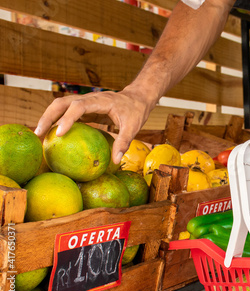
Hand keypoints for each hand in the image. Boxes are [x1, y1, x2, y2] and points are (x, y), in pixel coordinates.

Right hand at [35, 87, 152, 164]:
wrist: (137, 98)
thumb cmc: (136, 111)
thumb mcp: (133, 127)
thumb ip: (124, 142)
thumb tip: (115, 161)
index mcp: (100, 101)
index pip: (79, 106)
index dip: (68, 118)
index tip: (59, 133)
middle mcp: (89, 99)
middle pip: (62, 102)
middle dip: (48, 116)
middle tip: (38, 134)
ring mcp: (85, 102)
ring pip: (60, 105)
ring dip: (48, 118)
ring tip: (39, 136)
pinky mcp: (85, 108)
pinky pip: (67, 112)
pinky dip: (57, 121)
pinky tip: (52, 136)